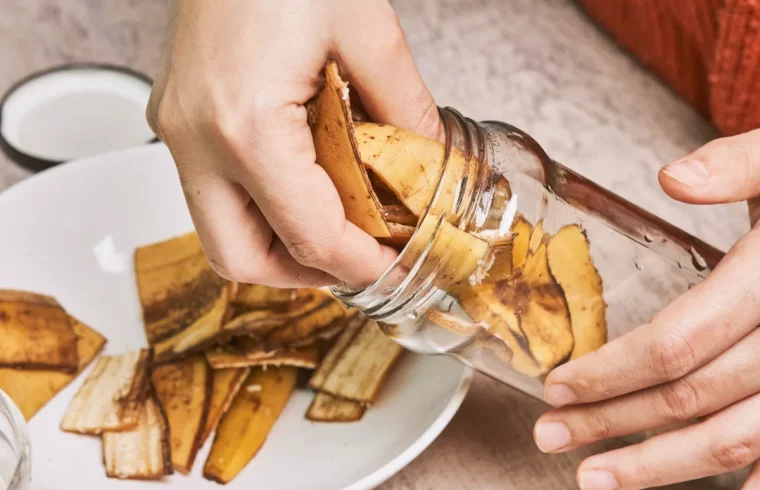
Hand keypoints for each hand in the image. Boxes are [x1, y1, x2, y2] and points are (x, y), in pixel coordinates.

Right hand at [146, 0, 441, 287]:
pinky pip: (215, 193)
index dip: (357, 266)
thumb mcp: (367, 28)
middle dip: (306, 273)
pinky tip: (303, 185)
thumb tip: (429, 160)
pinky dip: (262, 208)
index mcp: (245, 125)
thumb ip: (405, 106)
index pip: (307, 235)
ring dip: (281, 245)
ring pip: (220, 233)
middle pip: (240, 259)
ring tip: (335, 227)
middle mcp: (196, 138)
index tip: (392, 268)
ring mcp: (179, 129)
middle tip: (356, 258)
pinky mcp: (179, 117)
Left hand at [534, 129, 759, 488]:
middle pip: (691, 397)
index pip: (677, 342)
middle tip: (551, 435)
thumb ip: (737, 165)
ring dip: (660, 466)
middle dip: (613, 420)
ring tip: (596, 479)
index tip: (558, 384)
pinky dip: (755, 479)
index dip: (611, 370)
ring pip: (735, 438)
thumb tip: (673, 177)